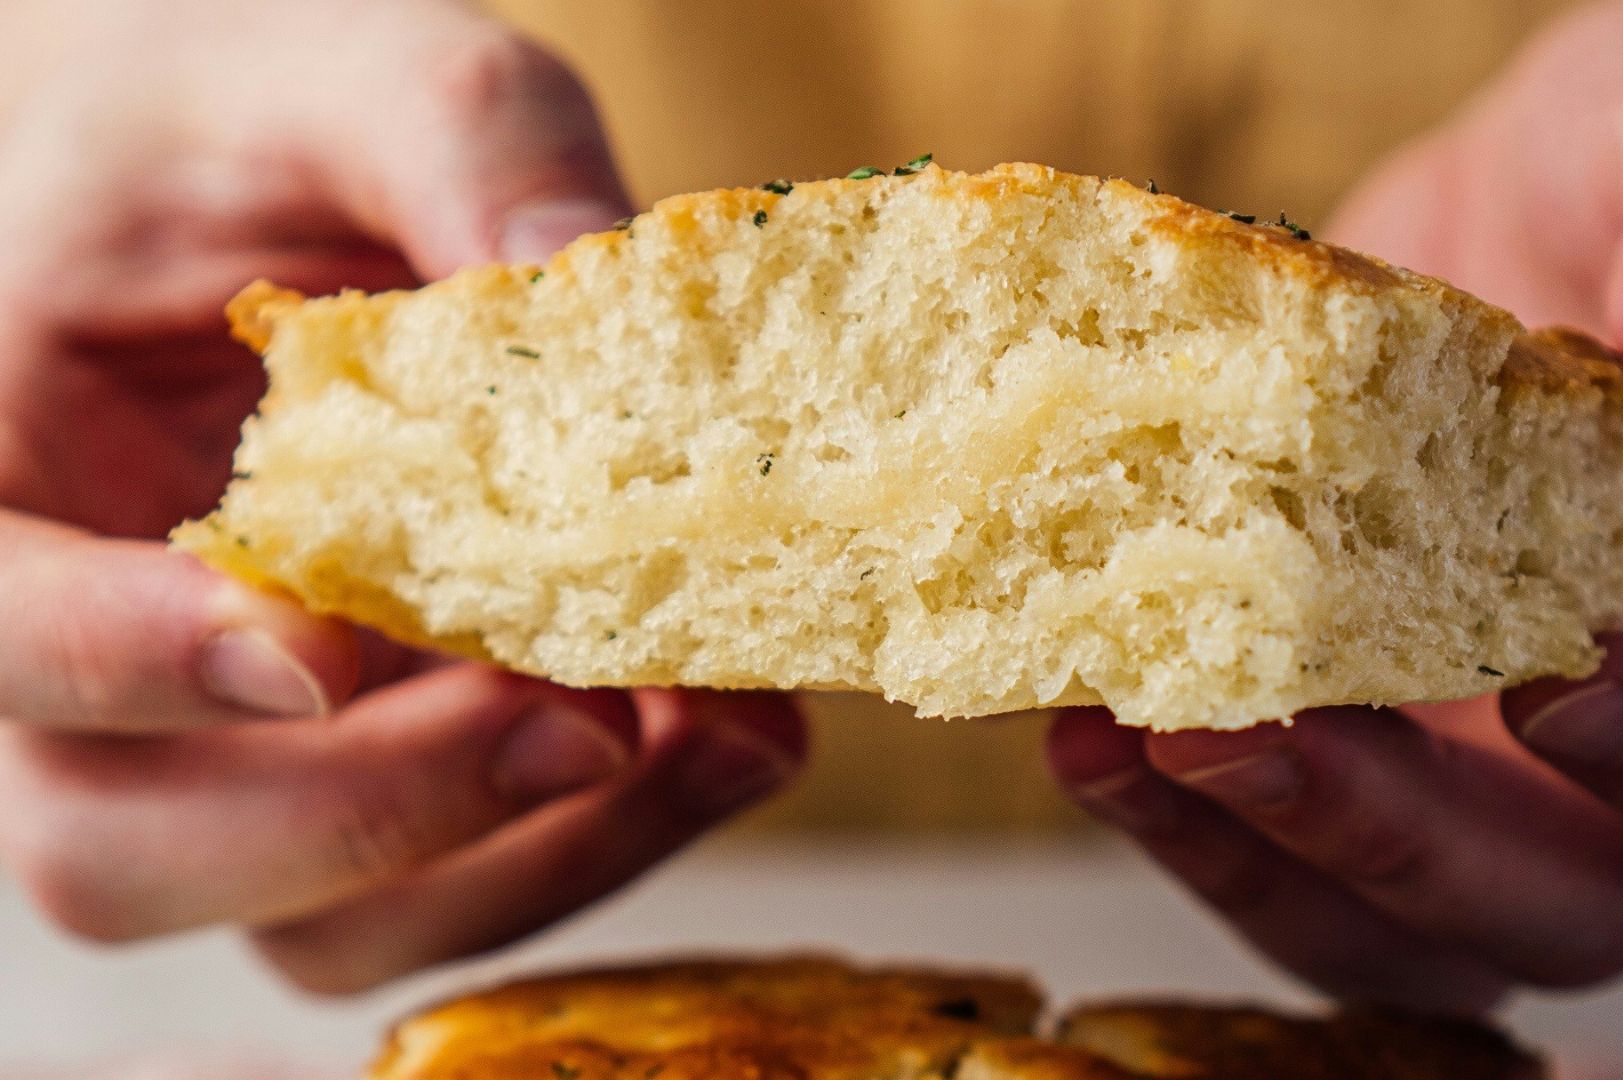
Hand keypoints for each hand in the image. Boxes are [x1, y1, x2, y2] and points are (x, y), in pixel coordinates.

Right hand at [0, 0, 803, 992]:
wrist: (288, 208)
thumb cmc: (267, 136)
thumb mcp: (347, 80)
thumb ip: (454, 141)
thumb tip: (589, 268)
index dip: (126, 664)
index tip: (316, 645)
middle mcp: (94, 667)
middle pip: (134, 850)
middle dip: (376, 813)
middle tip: (586, 721)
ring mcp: (236, 755)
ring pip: (323, 923)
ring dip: (535, 854)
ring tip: (725, 731)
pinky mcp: (381, 784)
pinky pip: (463, 889)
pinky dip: (609, 838)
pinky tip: (738, 730)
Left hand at [1051, 0, 1622, 1011]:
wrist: (1566, 200)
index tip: (1572, 681)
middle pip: (1588, 906)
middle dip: (1411, 844)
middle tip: (1247, 730)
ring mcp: (1524, 773)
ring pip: (1417, 918)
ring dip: (1265, 851)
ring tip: (1127, 737)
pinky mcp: (1387, 741)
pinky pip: (1295, 846)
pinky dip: (1192, 811)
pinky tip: (1088, 723)